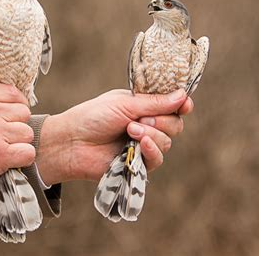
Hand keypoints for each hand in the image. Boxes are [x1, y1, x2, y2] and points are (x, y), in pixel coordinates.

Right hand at [0, 83, 34, 200]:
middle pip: (23, 112)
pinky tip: (10, 161)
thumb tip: (4, 101)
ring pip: (27, 133)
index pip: (11, 91)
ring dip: (19, 143)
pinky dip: (22, 158)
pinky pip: (28, 152)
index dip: (17, 103)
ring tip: (4, 150)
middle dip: (17, 125)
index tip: (13, 114)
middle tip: (5, 137)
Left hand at [36, 89, 192, 184]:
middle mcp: (146, 125)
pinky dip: (152, 150)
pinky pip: (158, 159)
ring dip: (152, 135)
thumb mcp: (124, 104)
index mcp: (143, 106)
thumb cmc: (93, 117)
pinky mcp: (138, 163)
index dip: (182, 104)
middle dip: (162, 121)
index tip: (185, 105)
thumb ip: (154, 103)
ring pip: (167, 142)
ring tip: (129, 130)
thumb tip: (183, 95)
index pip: (172, 105)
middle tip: (140, 119)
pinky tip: (140, 144)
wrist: (72, 142)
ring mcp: (143, 145)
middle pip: (175, 124)